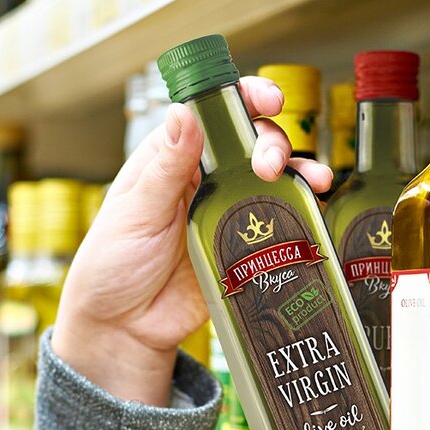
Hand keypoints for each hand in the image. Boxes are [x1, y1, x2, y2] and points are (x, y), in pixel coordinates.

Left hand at [54, 76, 332, 405]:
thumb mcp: (135, 212)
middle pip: (253, 144)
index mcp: (172, 159)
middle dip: (272, 143)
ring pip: (275, 180)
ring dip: (299, 172)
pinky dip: (304, 212)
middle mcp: (205, 179)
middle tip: (270, 166)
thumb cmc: (113, 265)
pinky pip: (281, 224)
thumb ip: (166, 166)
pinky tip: (316, 208)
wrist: (122, 329)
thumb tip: (184, 111)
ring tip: (312, 180)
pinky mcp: (246, 249)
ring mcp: (229, 213)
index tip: (268, 100)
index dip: (244, 100)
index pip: (213, 115)